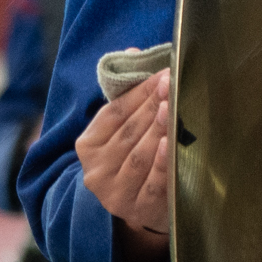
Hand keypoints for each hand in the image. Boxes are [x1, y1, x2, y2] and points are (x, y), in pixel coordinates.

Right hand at [74, 66, 170, 261]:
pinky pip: (153, 182)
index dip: (139, 91)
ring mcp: (116, 192)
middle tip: (173, 83)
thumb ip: (126, 93)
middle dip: (152, 104)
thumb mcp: (122, 130)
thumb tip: (134, 52)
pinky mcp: (139, 209)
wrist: (137, 207)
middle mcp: (97, 171)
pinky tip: (171, 143)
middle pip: (129, 131)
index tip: (163, 73)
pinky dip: (162, 162)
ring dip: (158, 128)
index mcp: (88, 145)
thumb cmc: (131, 157)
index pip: (114, 112)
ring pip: (140, 154)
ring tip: (173, 106)